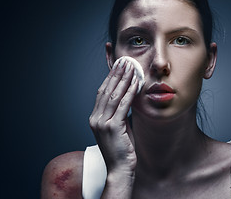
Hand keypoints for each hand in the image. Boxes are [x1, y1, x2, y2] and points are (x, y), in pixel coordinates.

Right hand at [89, 58, 137, 177]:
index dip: (110, 77)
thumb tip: (128, 97)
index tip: (117, 65)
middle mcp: (95, 118)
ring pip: (113, 95)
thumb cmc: (121, 149)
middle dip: (116, 74)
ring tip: (130, 67)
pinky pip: (122, 105)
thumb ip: (120, 113)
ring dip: (123, 79)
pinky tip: (136, 83)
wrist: (120, 169)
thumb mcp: (118, 127)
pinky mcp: (112, 127)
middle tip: (124, 61)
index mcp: (95, 117)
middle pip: (106, 90)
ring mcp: (102, 123)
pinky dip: (130, 92)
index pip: (102, 92)